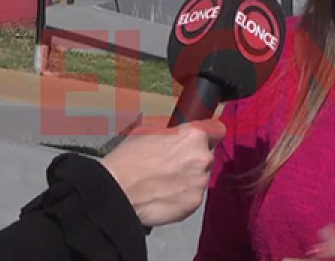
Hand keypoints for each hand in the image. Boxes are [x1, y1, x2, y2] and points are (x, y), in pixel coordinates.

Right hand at [100, 119, 225, 226]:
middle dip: (194, 159)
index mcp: (193, 136)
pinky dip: (183, 196)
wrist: (116, 192)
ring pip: (201, 177)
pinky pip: (193, 196)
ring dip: (189, 178)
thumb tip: (178, 135)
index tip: (202, 139)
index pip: (217, 130)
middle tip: (173, 164)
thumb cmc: (128, 160)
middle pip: (207, 155)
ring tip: (165, 182)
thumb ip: (173, 134)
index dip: (209, 135)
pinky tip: (165, 194)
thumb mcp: (149, 132)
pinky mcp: (194, 203)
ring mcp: (200, 182)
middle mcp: (202, 157)